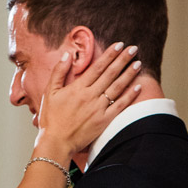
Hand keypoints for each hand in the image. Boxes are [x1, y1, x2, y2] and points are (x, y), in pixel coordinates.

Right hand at [36, 42, 141, 156]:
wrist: (56, 143)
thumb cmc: (51, 119)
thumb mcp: (49, 93)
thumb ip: (58, 72)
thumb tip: (67, 55)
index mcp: (78, 88)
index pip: (97, 67)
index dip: (110, 55)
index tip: (119, 45)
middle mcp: (90, 96)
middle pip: (110, 74)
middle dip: (123, 60)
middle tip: (133, 48)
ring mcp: (98, 109)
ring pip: (117, 88)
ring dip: (129, 74)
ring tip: (138, 63)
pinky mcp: (104, 121)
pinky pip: (120, 106)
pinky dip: (130, 96)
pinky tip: (138, 87)